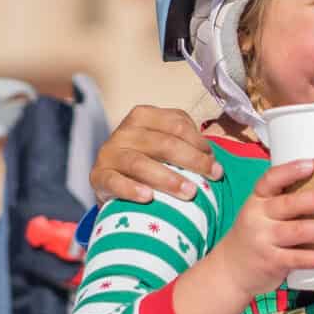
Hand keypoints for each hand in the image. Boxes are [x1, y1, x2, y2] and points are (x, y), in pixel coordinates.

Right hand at [91, 105, 222, 202]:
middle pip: (163, 143)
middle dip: (192, 161)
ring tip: (190, 192)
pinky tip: (149, 198)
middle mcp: (125, 131)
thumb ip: (187, 143)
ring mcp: (109, 153)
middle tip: (212, 177)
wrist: (114, 182)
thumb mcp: (166, 144)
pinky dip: (132, 189)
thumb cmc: (150, 161)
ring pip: (141, 163)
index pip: (177, 124)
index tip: (216, 163)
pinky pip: (115, 182)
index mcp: (144, 116)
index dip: (200, 143)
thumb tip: (215, 157)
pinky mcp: (98, 176)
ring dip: (168, 178)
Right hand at [206, 159, 313, 294]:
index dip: (291, 170)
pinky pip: (299, 259)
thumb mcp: (260, 213)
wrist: (230, 270)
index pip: (270, 180)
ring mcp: (264, 241)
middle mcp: (258, 218)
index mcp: (256, 200)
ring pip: (297, 232)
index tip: (312, 164)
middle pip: (288, 205)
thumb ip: (283, 203)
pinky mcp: (272, 262)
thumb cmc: (254, 235)